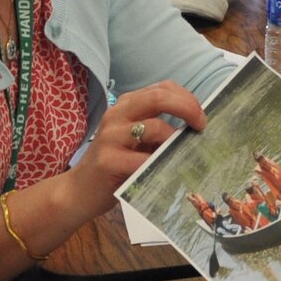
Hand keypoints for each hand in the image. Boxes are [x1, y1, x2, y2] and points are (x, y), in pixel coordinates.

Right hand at [71, 81, 209, 213]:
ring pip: (155, 127)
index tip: (201, 117)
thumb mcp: (138, 140)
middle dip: (188, 108)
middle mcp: (117, 115)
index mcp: (127, 106)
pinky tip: (164, 172)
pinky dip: (160, 165)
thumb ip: (159, 129)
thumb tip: (196, 127)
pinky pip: (143, 160)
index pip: (162, 88)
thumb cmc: (115, 164)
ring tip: (180, 155)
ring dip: (175, 142)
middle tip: (201, 125)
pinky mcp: (107, 160)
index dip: (187, 98)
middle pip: (159, 97)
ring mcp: (110, 136)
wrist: (79, 191)